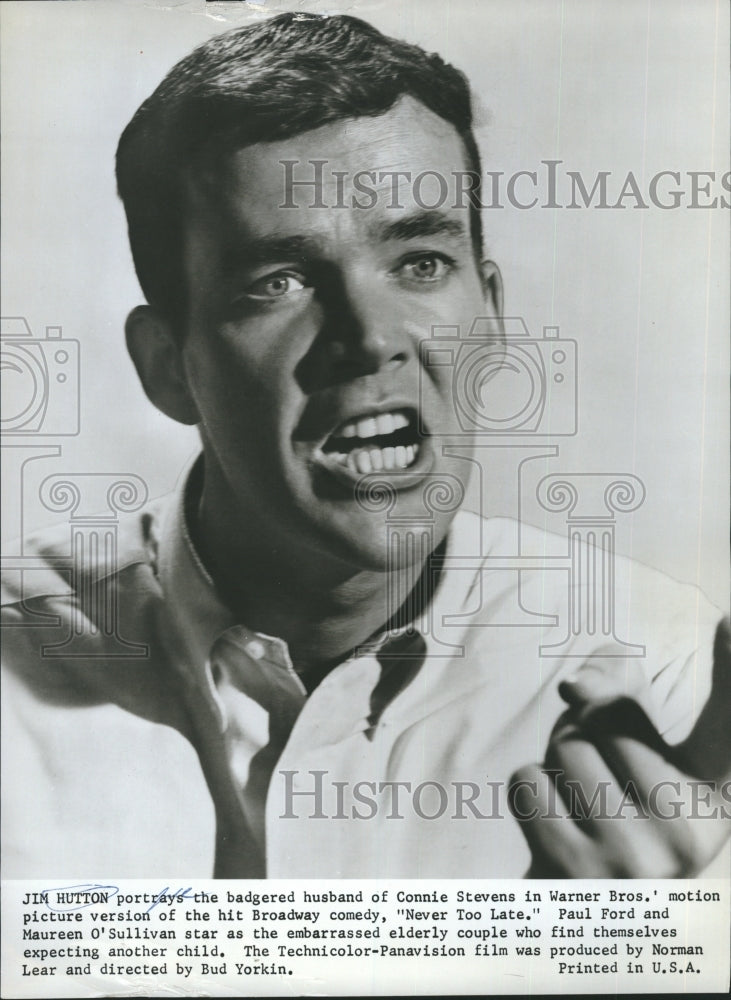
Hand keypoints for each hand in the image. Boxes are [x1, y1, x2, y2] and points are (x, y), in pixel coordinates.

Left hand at [508, 618, 730, 876]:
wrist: (579, 910)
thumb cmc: (605, 804)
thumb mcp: (629, 745)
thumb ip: (620, 683)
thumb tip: (577, 686)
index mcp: (716, 796)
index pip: (730, 726)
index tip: (729, 617)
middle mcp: (693, 833)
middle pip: (607, 717)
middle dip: (584, 731)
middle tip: (598, 782)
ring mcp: (638, 860)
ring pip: (566, 746)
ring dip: (556, 764)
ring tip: (576, 808)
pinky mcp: (579, 876)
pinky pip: (529, 781)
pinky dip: (528, 792)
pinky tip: (553, 829)